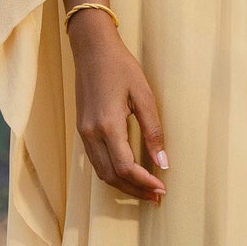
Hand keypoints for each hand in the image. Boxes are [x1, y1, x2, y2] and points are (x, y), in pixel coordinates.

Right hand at [67, 8, 167, 204]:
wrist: (92, 49)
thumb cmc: (121, 67)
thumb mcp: (144, 96)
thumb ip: (154, 131)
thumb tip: (164, 162)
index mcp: (108, 125)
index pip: (125, 167)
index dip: (144, 182)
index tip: (162, 188)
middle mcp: (91, 134)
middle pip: (112, 176)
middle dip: (135, 190)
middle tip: (157, 196)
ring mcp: (84, 133)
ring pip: (101, 172)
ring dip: (123, 185)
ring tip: (146, 189)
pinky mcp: (82, 130)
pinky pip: (96, 161)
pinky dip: (113, 173)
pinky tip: (129, 174)